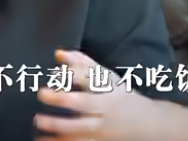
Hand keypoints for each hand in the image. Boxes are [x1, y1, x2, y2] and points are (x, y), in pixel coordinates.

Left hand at [35, 50, 154, 140]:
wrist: (149, 124)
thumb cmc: (122, 96)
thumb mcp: (108, 78)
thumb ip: (83, 64)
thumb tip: (58, 54)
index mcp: (108, 88)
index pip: (91, 78)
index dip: (73, 74)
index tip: (54, 72)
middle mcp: (106, 107)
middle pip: (84, 103)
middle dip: (63, 99)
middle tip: (41, 93)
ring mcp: (103, 127)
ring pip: (79, 127)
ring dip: (58, 124)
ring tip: (38, 120)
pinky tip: (41, 139)